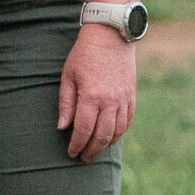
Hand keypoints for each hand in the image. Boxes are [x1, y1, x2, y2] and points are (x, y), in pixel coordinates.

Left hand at [58, 26, 136, 161]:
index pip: (84, 130)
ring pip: (117, 131)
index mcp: (91, 97)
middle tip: (83, 159)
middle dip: (91, 150)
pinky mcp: (131, 96)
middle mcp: (110, 101)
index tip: (71, 153)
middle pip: (102, 136)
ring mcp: (123, 99)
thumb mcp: (68, 76)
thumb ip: (66, 103)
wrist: (111, 36)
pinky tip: (111, 138)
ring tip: (95, 152)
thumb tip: (63, 127)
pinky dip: (119, 133)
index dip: (77, 145)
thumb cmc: (84, 55)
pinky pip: (127, 121)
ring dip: (106, 145)